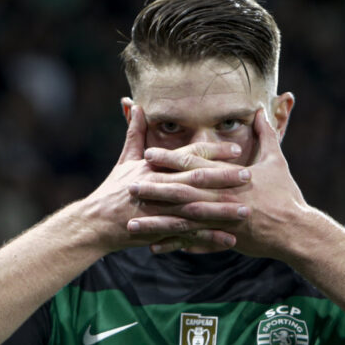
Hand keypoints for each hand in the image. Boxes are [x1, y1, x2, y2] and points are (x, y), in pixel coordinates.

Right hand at [85, 104, 251, 252]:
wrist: (95, 223)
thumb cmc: (112, 190)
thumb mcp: (124, 159)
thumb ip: (134, 133)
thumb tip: (135, 104)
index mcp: (154, 166)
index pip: (188, 155)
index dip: (214, 152)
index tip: (237, 151)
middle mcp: (158, 185)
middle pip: (196, 179)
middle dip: (224, 178)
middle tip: (249, 176)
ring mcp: (159, 209)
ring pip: (196, 208)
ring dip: (221, 210)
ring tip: (245, 210)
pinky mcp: (159, 230)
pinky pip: (188, 235)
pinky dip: (209, 238)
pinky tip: (230, 239)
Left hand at [128, 109, 308, 257]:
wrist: (296, 231)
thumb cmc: (286, 194)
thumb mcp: (277, 160)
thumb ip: (265, 134)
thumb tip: (260, 110)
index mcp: (230, 178)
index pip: (194, 165)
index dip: (170, 159)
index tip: (147, 154)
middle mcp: (222, 199)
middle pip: (181, 193)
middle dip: (154, 189)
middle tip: (129, 185)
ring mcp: (221, 222)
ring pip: (182, 222)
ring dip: (157, 222)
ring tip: (133, 223)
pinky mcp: (224, 240)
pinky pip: (195, 243)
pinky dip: (175, 245)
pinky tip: (155, 247)